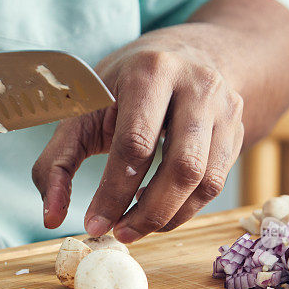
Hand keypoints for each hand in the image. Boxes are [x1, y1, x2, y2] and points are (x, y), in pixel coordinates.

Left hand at [32, 27, 243, 242]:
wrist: (187, 54)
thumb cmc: (124, 87)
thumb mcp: (84, 110)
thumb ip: (57, 162)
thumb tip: (50, 218)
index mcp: (151, 71)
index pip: (136, 144)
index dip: (113, 192)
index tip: (93, 224)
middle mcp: (196, 85)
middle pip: (181, 167)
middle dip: (148, 213)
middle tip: (120, 234)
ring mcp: (225, 108)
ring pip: (206, 181)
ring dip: (169, 216)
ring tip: (137, 225)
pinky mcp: (238, 130)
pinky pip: (217, 183)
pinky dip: (187, 208)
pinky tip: (160, 208)